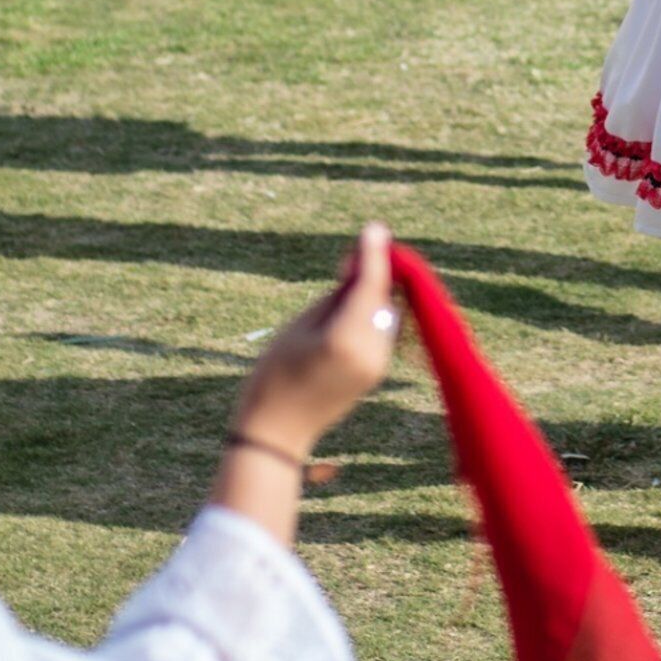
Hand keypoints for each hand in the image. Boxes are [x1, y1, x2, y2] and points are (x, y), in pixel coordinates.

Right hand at [227, 223, 399, 456]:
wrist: (277, 431)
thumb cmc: (275, 373)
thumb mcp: (300, 325)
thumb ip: (336, 297)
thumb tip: (363, 269)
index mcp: (346, 340)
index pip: (371, 287)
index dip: (373, 255)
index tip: (374, 229)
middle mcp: (371, 353)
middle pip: (383, 298)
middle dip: (372, 275)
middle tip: (343, 265)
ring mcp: (378, 366)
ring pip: (385, 314)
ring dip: (372, 295)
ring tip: (339, 290)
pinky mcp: (378, 373)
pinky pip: (381, 331)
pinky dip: (371, 315)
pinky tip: (346, 313)